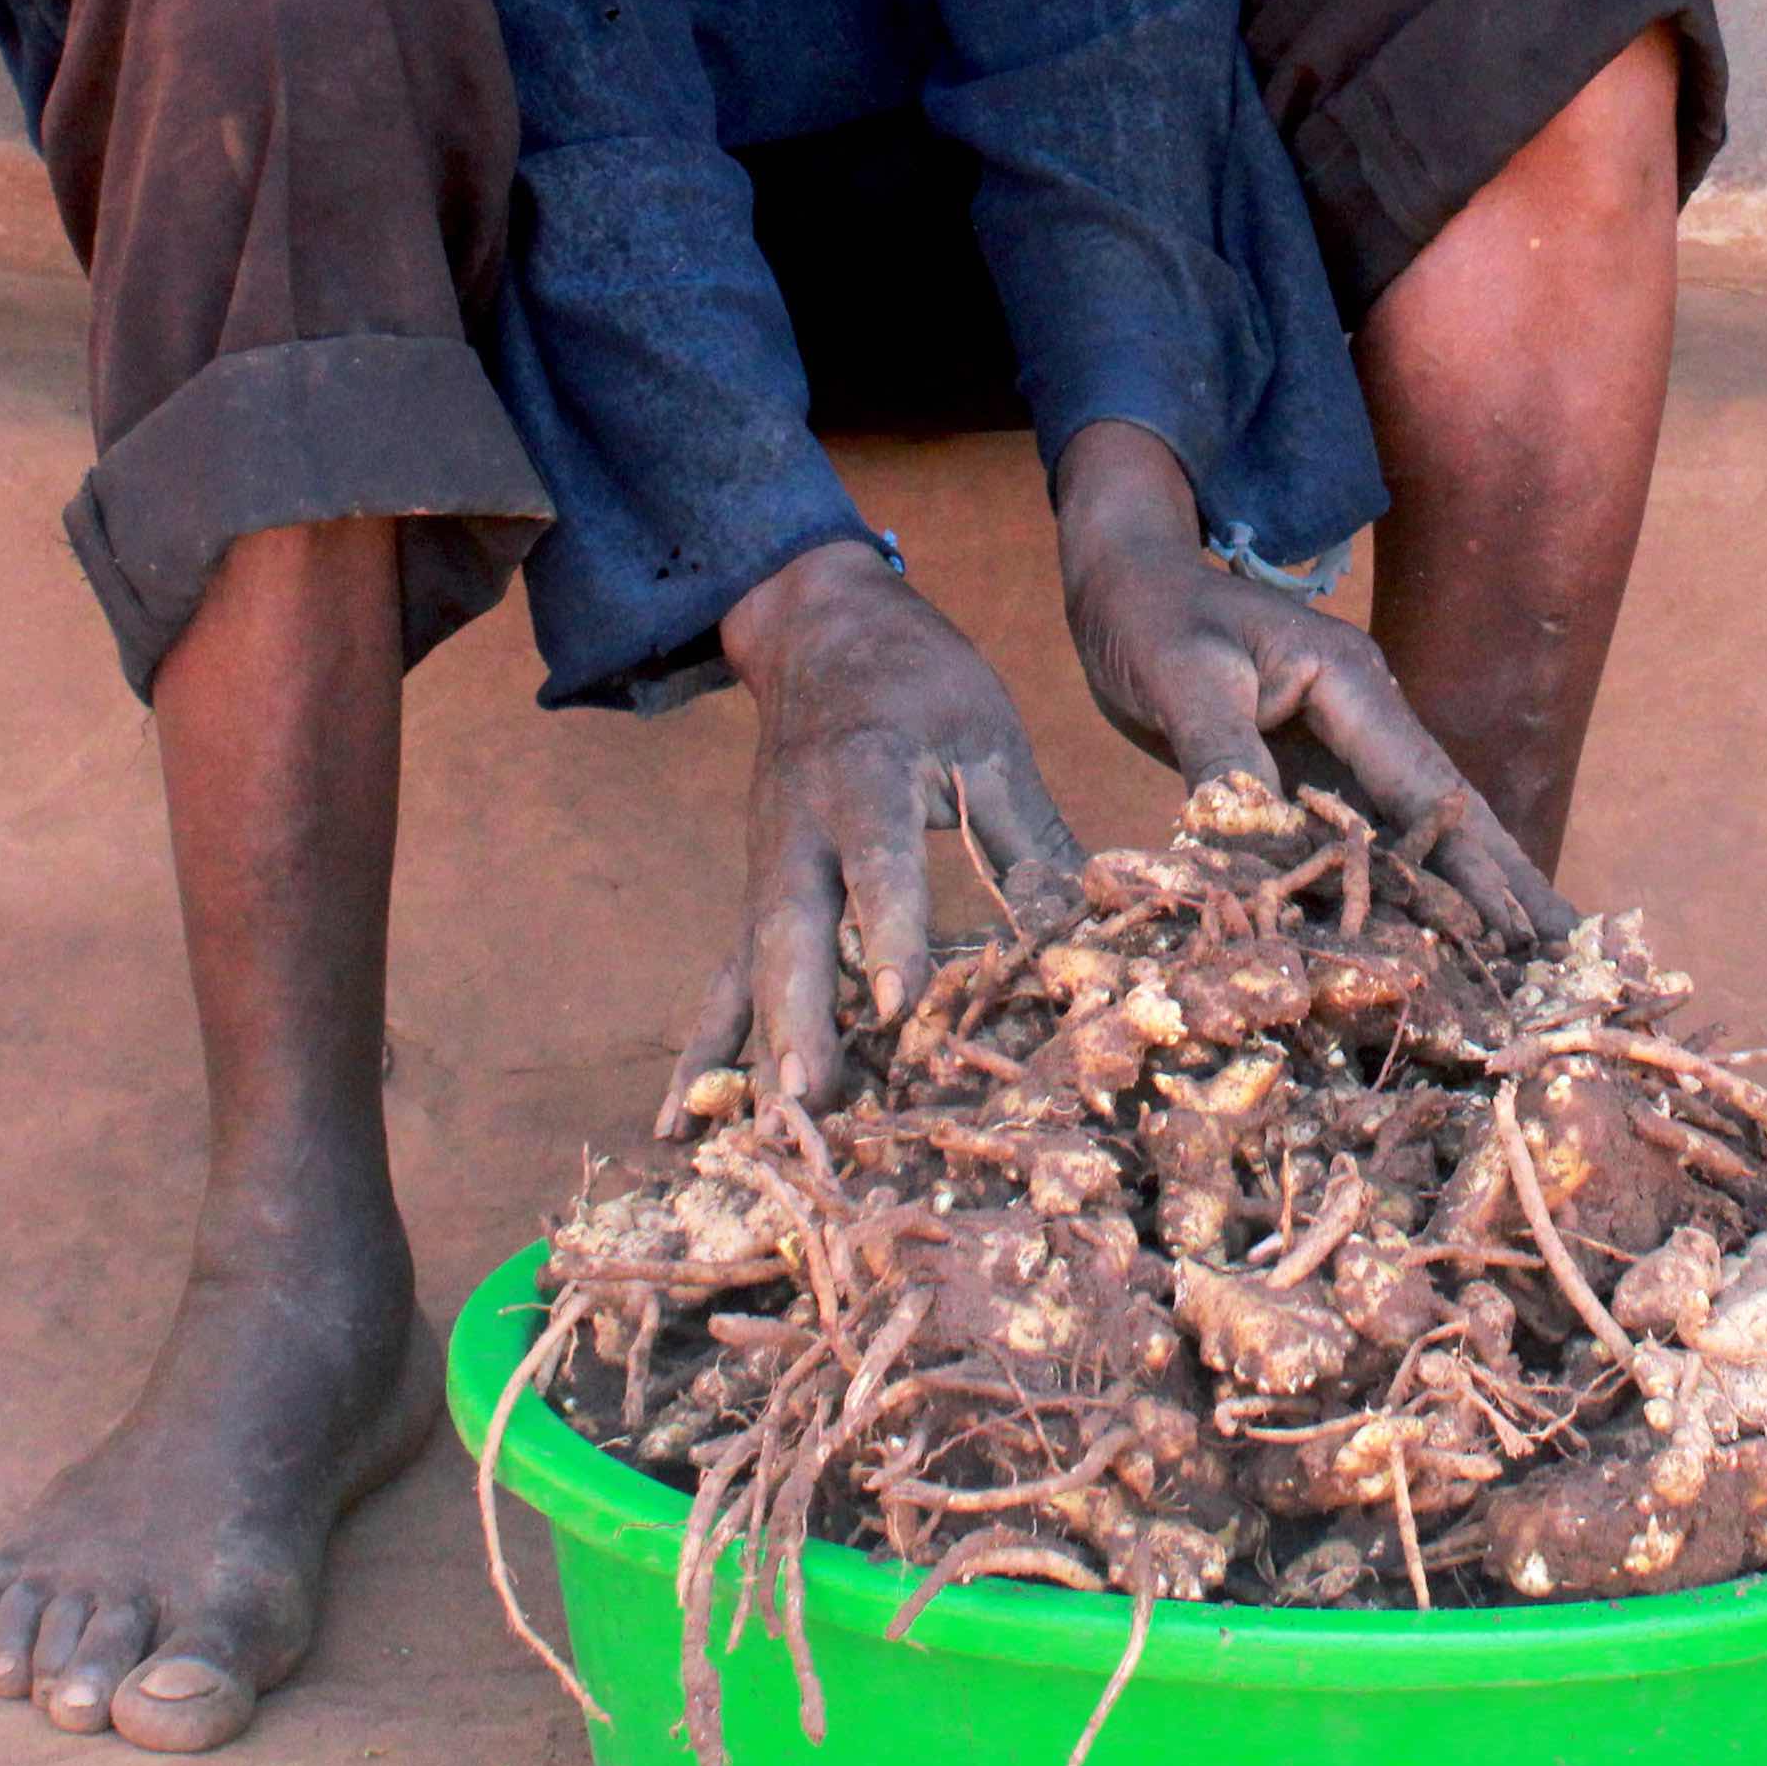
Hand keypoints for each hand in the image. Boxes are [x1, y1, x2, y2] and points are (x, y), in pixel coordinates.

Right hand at [676, 538, 1079, 1121]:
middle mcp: (798, 831)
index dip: (890, 931)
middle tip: (811, 1100)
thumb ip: (1025, 829)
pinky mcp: (756, 895)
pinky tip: (681, 1121)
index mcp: (863, 775)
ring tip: (744, 1139)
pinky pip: (727, 978)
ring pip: (749, 967)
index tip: (901, 1003)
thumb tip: (1085, 922)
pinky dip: (708, 1050)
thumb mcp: (984, 732)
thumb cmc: (917, 680)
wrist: (817, 627)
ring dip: (747, 1055)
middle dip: (800, 1018)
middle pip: (791, 930)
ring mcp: (765, 868)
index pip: (878, 862)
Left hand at [1049, 423, 1569, 942]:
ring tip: (1529, 952)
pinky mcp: (1308, 771)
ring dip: (1470, 888)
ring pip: (1415, 827)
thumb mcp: (1182, 675)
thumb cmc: (1152, 615)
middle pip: (1449, 809)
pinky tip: (1429, 931)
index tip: (1525, 925)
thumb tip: (1251, 834)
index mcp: (1351, 682)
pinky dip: (1400, 882)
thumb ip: (1224, 754)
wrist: (1126, 582)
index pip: (1426, 785)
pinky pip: (1362, 835)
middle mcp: (1364, 715)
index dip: (1475, 861)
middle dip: (1510, 880)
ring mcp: (1341, 745)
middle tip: (1572, 947)